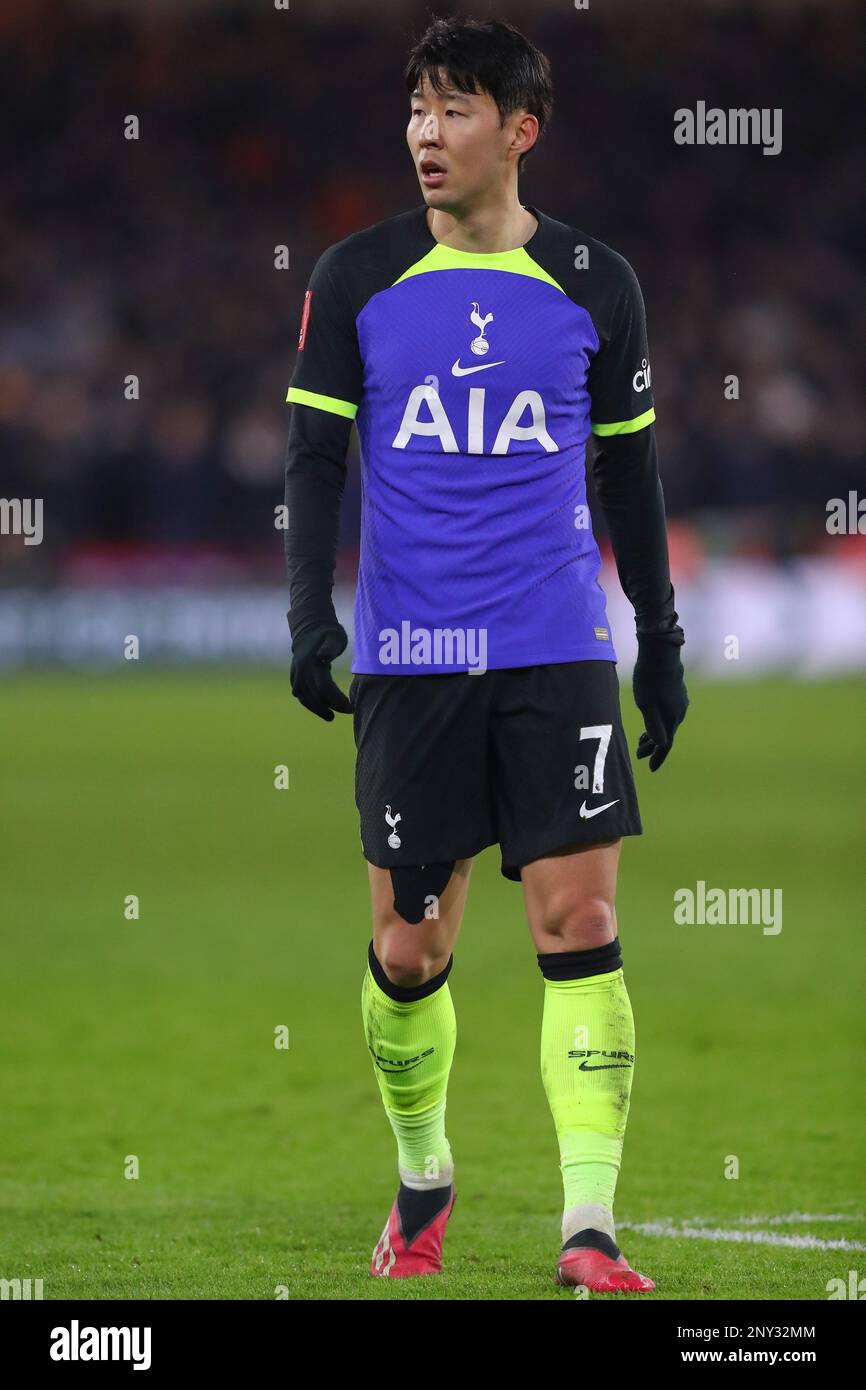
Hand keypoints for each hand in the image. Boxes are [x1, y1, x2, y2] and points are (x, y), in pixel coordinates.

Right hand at [290, 623, 352, 721]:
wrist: (309, 631)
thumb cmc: (327, 634)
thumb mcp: (334, 636)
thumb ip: (331, 646)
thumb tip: (323, 657)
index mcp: (311, 662)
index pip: (324, 687)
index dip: (337, 700)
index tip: (350, 707)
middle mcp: (301, 671)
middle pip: (315, 696)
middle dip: (331, 706)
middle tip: (348, 711)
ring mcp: (295, 675)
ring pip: (306, 699)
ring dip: (318, 710)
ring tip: (331, 717)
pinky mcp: (294, 678)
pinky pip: (301, 696)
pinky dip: (311, 705)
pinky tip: (322, 710)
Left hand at [632, 636, 687, 770]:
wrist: (661, 654)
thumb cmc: (649, 679)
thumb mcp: (646, 704)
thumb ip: (653, 725)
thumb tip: (661, 744)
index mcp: (673, 718)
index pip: (666, 744)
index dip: (657, 757)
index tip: (650, 768)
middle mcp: (680, 712)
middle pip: (666, 735)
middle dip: (652, 746)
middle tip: (638, 753)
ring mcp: (680, 702)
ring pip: (667, 723)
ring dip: (655, 733)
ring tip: (641, 739)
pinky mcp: (677, 694)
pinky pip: (668, 714)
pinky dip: (658, 721)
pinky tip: (651, 719)